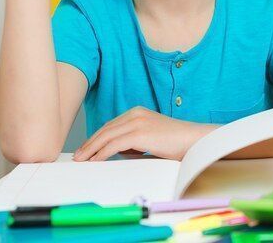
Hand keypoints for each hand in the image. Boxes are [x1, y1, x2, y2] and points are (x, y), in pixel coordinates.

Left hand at [73, 107, 209, 161]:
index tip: (86, 149)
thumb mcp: (151, 138)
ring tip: (81, 160)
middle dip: (89, 143)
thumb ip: (135, 140)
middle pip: (105, 129)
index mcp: (138, 112)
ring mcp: (137, 122)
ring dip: (91, 149)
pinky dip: (101, 153)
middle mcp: (135, 114)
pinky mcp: (139, 133)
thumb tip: (120, 151)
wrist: (194, 140)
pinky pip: (113, 145)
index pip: (110, 125)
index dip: (96, 138)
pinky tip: (94, 161)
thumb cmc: (177, 142)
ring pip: (106, 136)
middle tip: (78, 156)